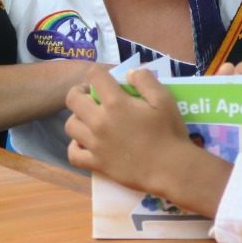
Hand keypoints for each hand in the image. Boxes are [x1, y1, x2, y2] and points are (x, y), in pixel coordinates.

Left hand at [64, 67, 193, 193]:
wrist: (171, 169)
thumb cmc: (170, 133)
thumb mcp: (164, 99)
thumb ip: (145, 80)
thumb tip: (128, 73)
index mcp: (116, 103)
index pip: (94, 76)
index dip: (97, 73)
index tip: (104, 80)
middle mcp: (100, 121)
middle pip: (73, 99)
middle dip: (80, 92)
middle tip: (92, 96)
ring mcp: (95, 144)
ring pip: (70, 125)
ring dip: (77, 118)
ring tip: (89, 120)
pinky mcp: (96, 163)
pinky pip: (73, 154)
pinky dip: (75, 147)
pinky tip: (85, 143)